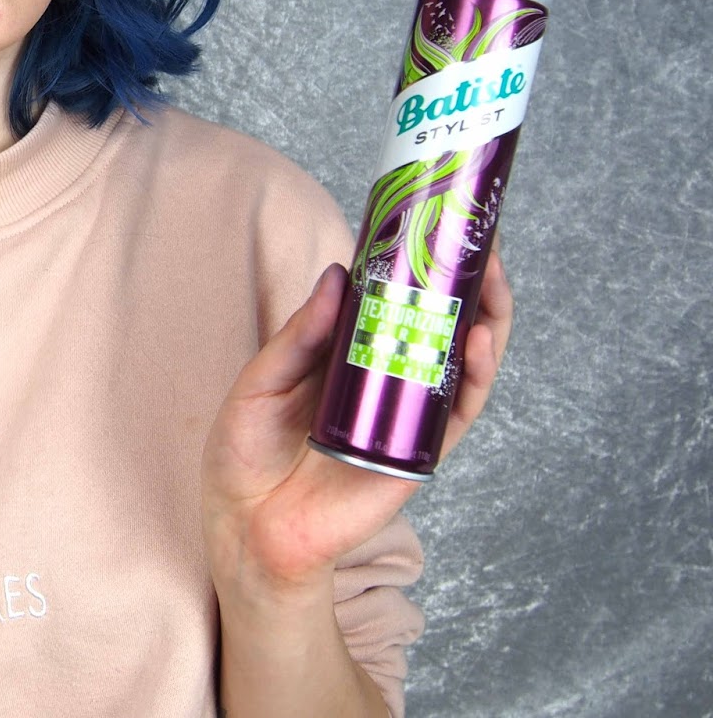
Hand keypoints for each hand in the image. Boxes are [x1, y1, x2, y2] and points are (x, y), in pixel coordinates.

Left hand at [201, 247, 512, 596]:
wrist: (249, 527)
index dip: (418, 259)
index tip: (435, 212)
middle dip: (469, 276)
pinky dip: (476, 372)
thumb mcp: (262, 381)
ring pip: (465, 358)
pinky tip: (479, 337)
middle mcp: (386, 377)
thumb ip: (299, 334)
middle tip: (482, 231)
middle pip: (443, 320)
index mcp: (346, 353)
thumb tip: (337, 274)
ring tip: (493, 271)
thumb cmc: (246, 453)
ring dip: (487, 313)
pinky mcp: (418, 451)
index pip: (394, 297)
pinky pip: (459, 409)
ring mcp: (407, 413)